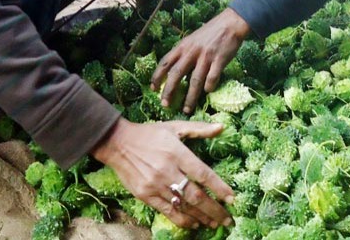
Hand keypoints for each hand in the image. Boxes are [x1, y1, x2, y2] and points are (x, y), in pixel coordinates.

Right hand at [92, 119, 234, 228]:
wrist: (117, 143)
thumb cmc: (149, 134)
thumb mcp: (174, 127)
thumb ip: (199, 128)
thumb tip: (221, 127)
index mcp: (177, 152)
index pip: (203, 174)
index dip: (219, 188)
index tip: (232, 199)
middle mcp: (167, 170)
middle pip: (196, 195)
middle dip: (215, 210)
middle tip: (228, 220)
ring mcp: (155, 185)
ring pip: (183, 206)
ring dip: (201, 217)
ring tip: (214, 223)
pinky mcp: (145, 195)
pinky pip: (167, 211)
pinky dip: (182, 219)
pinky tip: (193, 223)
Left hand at [152, 8, 249, 113]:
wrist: (230, 23)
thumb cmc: (209, 33)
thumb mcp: (191, 40)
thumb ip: (183, 54)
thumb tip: (175, 73)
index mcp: (182, 46)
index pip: (165, 62)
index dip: (157, 76)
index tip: (152, 89)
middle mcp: (191, 52)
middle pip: (176, 74)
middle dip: (169, 91)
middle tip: (165, 105)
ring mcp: (206, 56)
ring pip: (194, 80)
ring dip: (190, 97)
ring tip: (186, 109)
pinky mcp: (219, 60)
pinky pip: (212, 77)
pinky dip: (209, 87)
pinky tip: (208, 92)